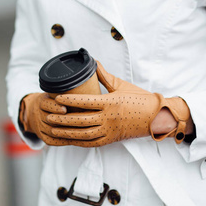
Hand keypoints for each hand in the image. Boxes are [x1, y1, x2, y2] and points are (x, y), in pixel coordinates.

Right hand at [20, 93, 76, 145]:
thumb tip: (86, 90)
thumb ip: (64, 94)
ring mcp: (39, 126)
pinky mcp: (42, 136)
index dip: (55, 107)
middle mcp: (38, 114)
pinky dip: (63, 141)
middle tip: (77, 122)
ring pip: (51, 131)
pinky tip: (74, 139)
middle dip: (62, 121)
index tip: (65, 109)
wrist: (33, 112)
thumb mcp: (52, 94)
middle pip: (49, 119)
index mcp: (41, 101)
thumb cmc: (50, 101)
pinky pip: (51, 141)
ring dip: (65, 132)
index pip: (46, 104)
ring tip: (79, 132)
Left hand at [43, 61, 190, 146]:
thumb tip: (93, 62)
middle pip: (80, 120)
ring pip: (83, 134)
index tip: (57, 97)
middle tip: (49, 115)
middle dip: (62, 118)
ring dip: (67, 132)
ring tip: (53, 128)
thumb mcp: (121, 85)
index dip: (69, 100)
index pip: (85, 101)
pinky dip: (78, 141)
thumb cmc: (139, 98)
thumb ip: (104, 75)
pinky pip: (91, 143)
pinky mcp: (111, 139)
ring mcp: (109, 130)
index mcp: (110, 102)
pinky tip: (68, 138)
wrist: (156, 117)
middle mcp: (108, 118)